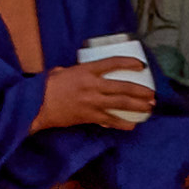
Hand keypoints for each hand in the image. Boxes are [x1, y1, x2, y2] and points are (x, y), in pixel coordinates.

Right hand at [34, 46, 159, 137]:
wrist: (36, 106)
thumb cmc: (45, 87)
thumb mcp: (60, 72)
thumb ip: (73, 71)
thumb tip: (78, 73)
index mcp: (85, 71)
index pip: (112, 63)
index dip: (129, 63)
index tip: (141, 65)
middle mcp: (92, 86)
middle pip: (123, 87)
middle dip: (140, 91)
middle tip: (152, 95)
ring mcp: (91, 102)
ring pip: (120, 104)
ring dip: (137, 106)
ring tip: (149, 108)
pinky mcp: (88, 116)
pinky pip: (110, 120)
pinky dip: (122, 123)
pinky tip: (132, 125)